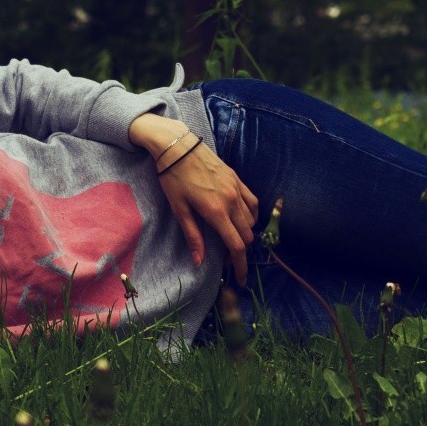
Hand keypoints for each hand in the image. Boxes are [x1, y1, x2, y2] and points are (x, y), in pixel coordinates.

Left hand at [132, 115, 259, 283]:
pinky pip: (253, 203)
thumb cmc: (173, 177)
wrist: (178, 146)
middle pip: (246, 236)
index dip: (241, 266)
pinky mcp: (238, 179)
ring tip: (232, 239)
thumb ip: (193, 235)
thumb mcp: (179, 208)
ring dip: (245, 234)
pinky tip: (242, 219)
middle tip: (229, 259)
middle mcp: (231, 201)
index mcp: (216, 211)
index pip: (236, 246)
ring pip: (252, 221)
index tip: (240, 280)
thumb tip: (199, 262)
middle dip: (241, 252)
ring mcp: (237, 189)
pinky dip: (251, 216)